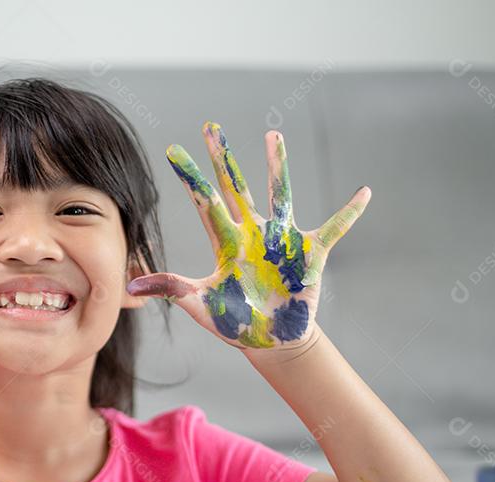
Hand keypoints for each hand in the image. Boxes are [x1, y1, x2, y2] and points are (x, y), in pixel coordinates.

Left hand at [126, 123, 369, 349]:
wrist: (270, 343)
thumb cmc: (235, 324)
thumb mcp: (201, 305)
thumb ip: (170, 288)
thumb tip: (130, 284)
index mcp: (226, 243)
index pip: (204, 202)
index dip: (190, 177)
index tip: (173, 149)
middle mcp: (252, 233)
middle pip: (235, 187)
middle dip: (223, 158)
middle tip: (211, 125)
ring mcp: (281, 240)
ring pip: (280, 194)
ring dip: (278, 166)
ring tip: (272, 135)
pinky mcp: (310, 253)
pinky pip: (334, 228)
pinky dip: (350, 213)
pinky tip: (364, 194)